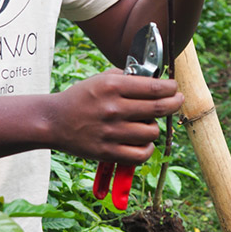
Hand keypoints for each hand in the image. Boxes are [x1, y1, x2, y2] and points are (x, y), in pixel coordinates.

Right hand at [49, 69, 183, 164]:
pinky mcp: (107, 152)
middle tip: (177, 101)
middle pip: (159, 108)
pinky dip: (148, 149)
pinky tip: (144, 142)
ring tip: (147, 123)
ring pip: (152, 132)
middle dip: (175, 103)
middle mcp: (113, 109)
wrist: (53, 121)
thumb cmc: (82, 97)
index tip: (175, 88)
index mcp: (113, 87)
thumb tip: (158, 80)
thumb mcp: (103, 78)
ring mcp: (111, 132)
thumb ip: (129, 77)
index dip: (172, 88)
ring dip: (155, 126)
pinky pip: (141, 154)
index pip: (155, 87)